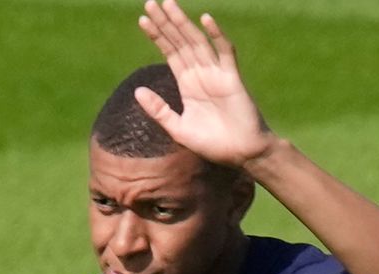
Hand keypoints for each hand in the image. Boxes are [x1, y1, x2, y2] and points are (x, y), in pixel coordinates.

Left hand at [135, 0, 272, 167]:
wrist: (242, 154)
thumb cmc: (213, 144)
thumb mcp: (178, 128)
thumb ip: (159, 110)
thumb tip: (137, 91)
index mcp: (187, 84)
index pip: (170, 53)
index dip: (158, 36)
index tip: (143, 19)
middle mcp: (201, 74)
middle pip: (180, 42)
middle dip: (166, 23)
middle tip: (151, 2)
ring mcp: (217, 74)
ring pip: (197, 42)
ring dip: (183, 24)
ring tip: (168, 5)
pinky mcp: (232, 78)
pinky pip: (225, 53)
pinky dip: (216, 36)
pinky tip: (206, 20)